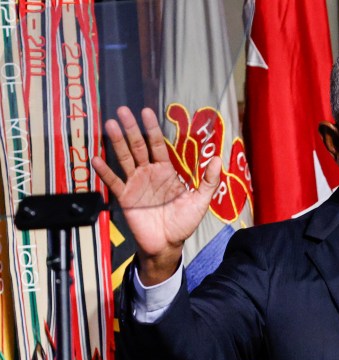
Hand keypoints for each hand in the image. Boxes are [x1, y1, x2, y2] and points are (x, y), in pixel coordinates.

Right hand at [91, 107, 221, 283]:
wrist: (167, 244)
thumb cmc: (183, 223)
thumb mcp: (200, 201)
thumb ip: (208, 180)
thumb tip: (218, 159)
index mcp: (166, 171)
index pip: (157, 145)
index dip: (152, 129)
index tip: (146, 112)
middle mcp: (148, 174)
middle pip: (138, 146)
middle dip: (131, 129)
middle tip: (123, 111)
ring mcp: (135, 184)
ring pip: (124, 159)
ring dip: (116, 143)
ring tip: (109, 125)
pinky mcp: (125, 197)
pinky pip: (114, 182)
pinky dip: (105, 171)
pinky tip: (97, 158)